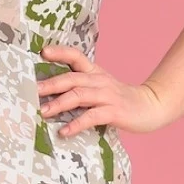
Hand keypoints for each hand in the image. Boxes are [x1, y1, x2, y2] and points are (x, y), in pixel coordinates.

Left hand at [37, 43, 171, 135]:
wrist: (151, 106)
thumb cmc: (120, 99)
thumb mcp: (100, 87)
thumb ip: (79, 87)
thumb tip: (48, 94)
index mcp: (94, 72)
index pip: (76, 56)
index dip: (60, 52)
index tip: (42, 52)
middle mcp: (99, 81)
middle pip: (72, 78)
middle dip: (50, 84)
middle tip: (32, 90)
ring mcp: (107, 96)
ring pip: (79, 96)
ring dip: (59, 104)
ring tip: (43, 112)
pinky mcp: (114, 112)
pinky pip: (92, 117)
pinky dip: (77, 124)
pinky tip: (64, 131)